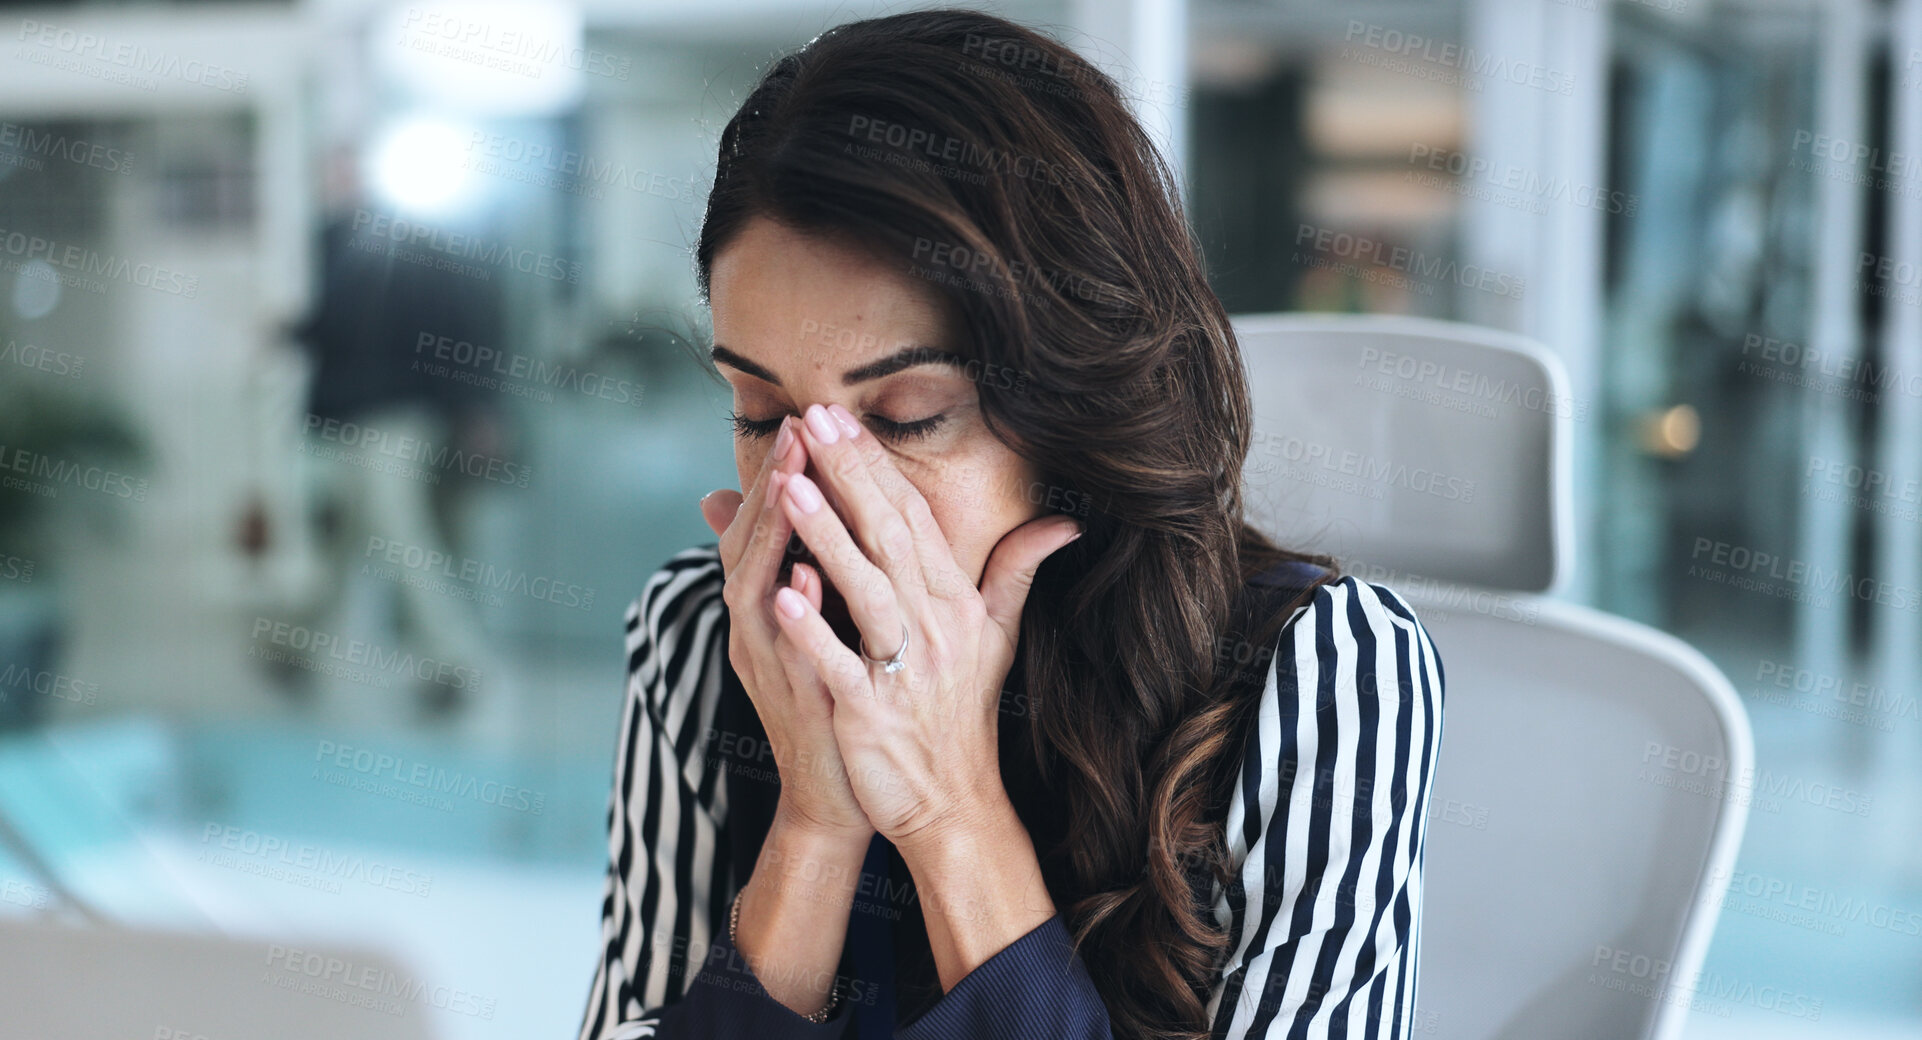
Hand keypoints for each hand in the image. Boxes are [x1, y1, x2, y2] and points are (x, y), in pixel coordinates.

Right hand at [701, 417, 871, 840]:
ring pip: (754, 583)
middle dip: (775, 483)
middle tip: (800, 426)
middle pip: (752, 540)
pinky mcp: (787, 698)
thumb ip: (826, 572)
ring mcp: (766, 662)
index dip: (787, 472)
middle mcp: (757, 627)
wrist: (842, 793)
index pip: (772, 525)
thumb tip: (827, 519)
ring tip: (792, 479)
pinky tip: (801, 570)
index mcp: (772, 605)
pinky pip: (781, 644)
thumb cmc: (844, 704)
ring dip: (771, 530)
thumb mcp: (835, 628)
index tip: (814, 419)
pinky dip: (789, 604)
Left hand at [769, 403, 1081, 851]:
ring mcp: (905, 670)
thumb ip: (1018, 570)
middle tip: (812, 420)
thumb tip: (1065, 521)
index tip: (837, 418)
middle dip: (850, 477)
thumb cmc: (961, 715)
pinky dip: (814, 630)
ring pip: (867, 591)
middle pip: (890, 539)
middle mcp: (936, 628)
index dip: (874, 467)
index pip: (912, 519)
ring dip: (828, 538)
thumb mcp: (996, 637)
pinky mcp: (873, 714)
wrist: (953, 804)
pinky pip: (841, 665)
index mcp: (956, 603)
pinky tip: (784, 592)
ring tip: (789, 488)